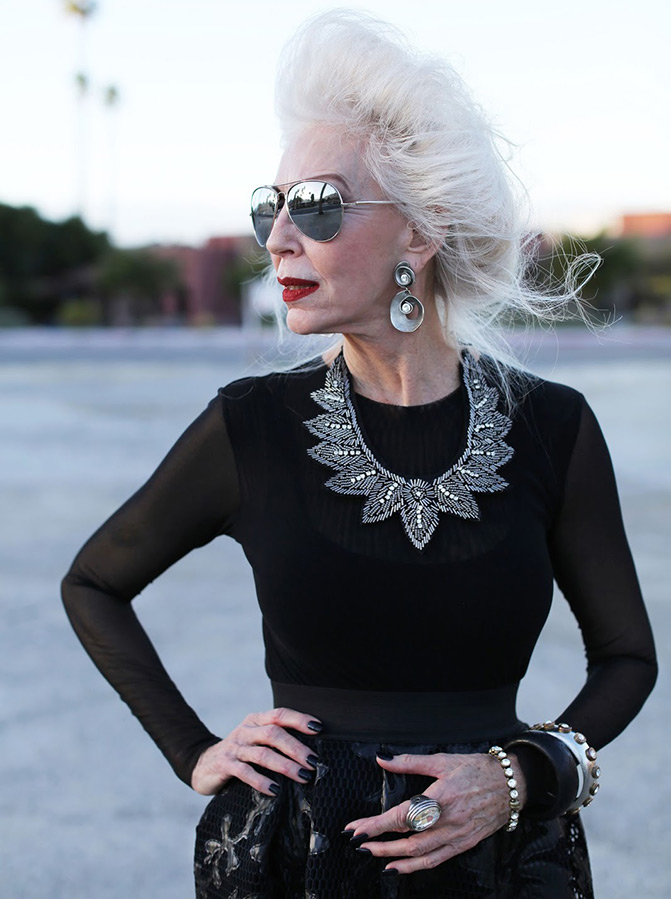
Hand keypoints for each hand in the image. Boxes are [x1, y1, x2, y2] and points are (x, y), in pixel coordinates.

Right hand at [190, 707, 320, 795]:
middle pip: (273, 733)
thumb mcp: (256, 740)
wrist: (203, 764)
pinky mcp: (225, 765)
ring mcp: (235, 747)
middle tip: (314, 762)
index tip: (318, 728)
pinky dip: (261, 780)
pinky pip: (245, 772)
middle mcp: (246, 730)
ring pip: (262, 753)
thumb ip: (276, 740)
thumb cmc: (240, 753)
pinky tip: (275, 790)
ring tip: (303, 776)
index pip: (280, 714)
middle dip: (296, 748)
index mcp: (256, 720)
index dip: (299, 719)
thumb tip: (312, 751)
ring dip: (285, 765)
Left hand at [343, 751, 526, 873]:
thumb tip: (382, 759)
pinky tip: (399, 867)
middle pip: (408, 839)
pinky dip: (415, 867)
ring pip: (420, 855)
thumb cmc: (476, 769)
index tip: (357, 829)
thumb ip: (409, 762)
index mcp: (441, 797)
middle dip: (380, 844)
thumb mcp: (442, 760)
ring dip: (393, 858)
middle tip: (359, 842)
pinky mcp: (464, 844)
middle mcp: (448, 821)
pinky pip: (436, 860)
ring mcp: (457, 836)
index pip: (402, 816)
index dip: (377, 825)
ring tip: (373, 855)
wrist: (511, 785)